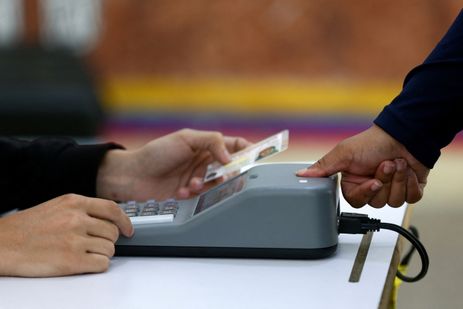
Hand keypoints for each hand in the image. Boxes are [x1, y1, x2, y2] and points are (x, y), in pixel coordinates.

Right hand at [0, 194, 132, 276]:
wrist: (1, 245)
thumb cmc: (25, 229)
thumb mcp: (56, 208)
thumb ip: (81, 211)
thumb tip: (107, 220)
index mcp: (74, 203)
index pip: (112, 209)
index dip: (124, 221)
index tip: (128, 230)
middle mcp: (76, 218)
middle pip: (113, 232)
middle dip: (107, 241)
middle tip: (94, 245)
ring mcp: (75, 239)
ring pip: (110, 249)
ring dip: (101, 254)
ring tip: (82, 254)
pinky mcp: (72, 261)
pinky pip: (102, 264)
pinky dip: (97, 266)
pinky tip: (83, 264)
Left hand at [96, 129, 250, 200]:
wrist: (134, 175)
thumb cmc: (156, 153)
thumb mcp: (185, 139)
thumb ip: (211, 141)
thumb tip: (229, 155)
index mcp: (205, 143)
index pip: (234, 144)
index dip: (247, 149)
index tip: (256, 156)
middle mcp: (204, 160)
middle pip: (229, 167)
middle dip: (227, 173)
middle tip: (225, 176)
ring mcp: (198, 176)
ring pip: (216, 183)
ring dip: (206, 184)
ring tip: (191, 183)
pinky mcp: (190, 191)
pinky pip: (202, 195)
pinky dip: (193, 193)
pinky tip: (181, 190)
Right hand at [297, 125, 429, 207]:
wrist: (404, 135)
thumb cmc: (373, 142)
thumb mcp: (344, 154)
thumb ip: (323, 167)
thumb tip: (300, 174)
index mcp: (354, 182)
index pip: (357, 201)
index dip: (367, 192)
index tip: (373, 181)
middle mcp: (371, 187)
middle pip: (377, 202)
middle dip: (384, 181)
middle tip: (385, 165)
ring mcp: (391, 189)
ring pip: (395, 201)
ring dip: (398, 179)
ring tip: (396, 163)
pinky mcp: (409, 189)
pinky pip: (412, 197)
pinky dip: (412, 182)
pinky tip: (408, 169)